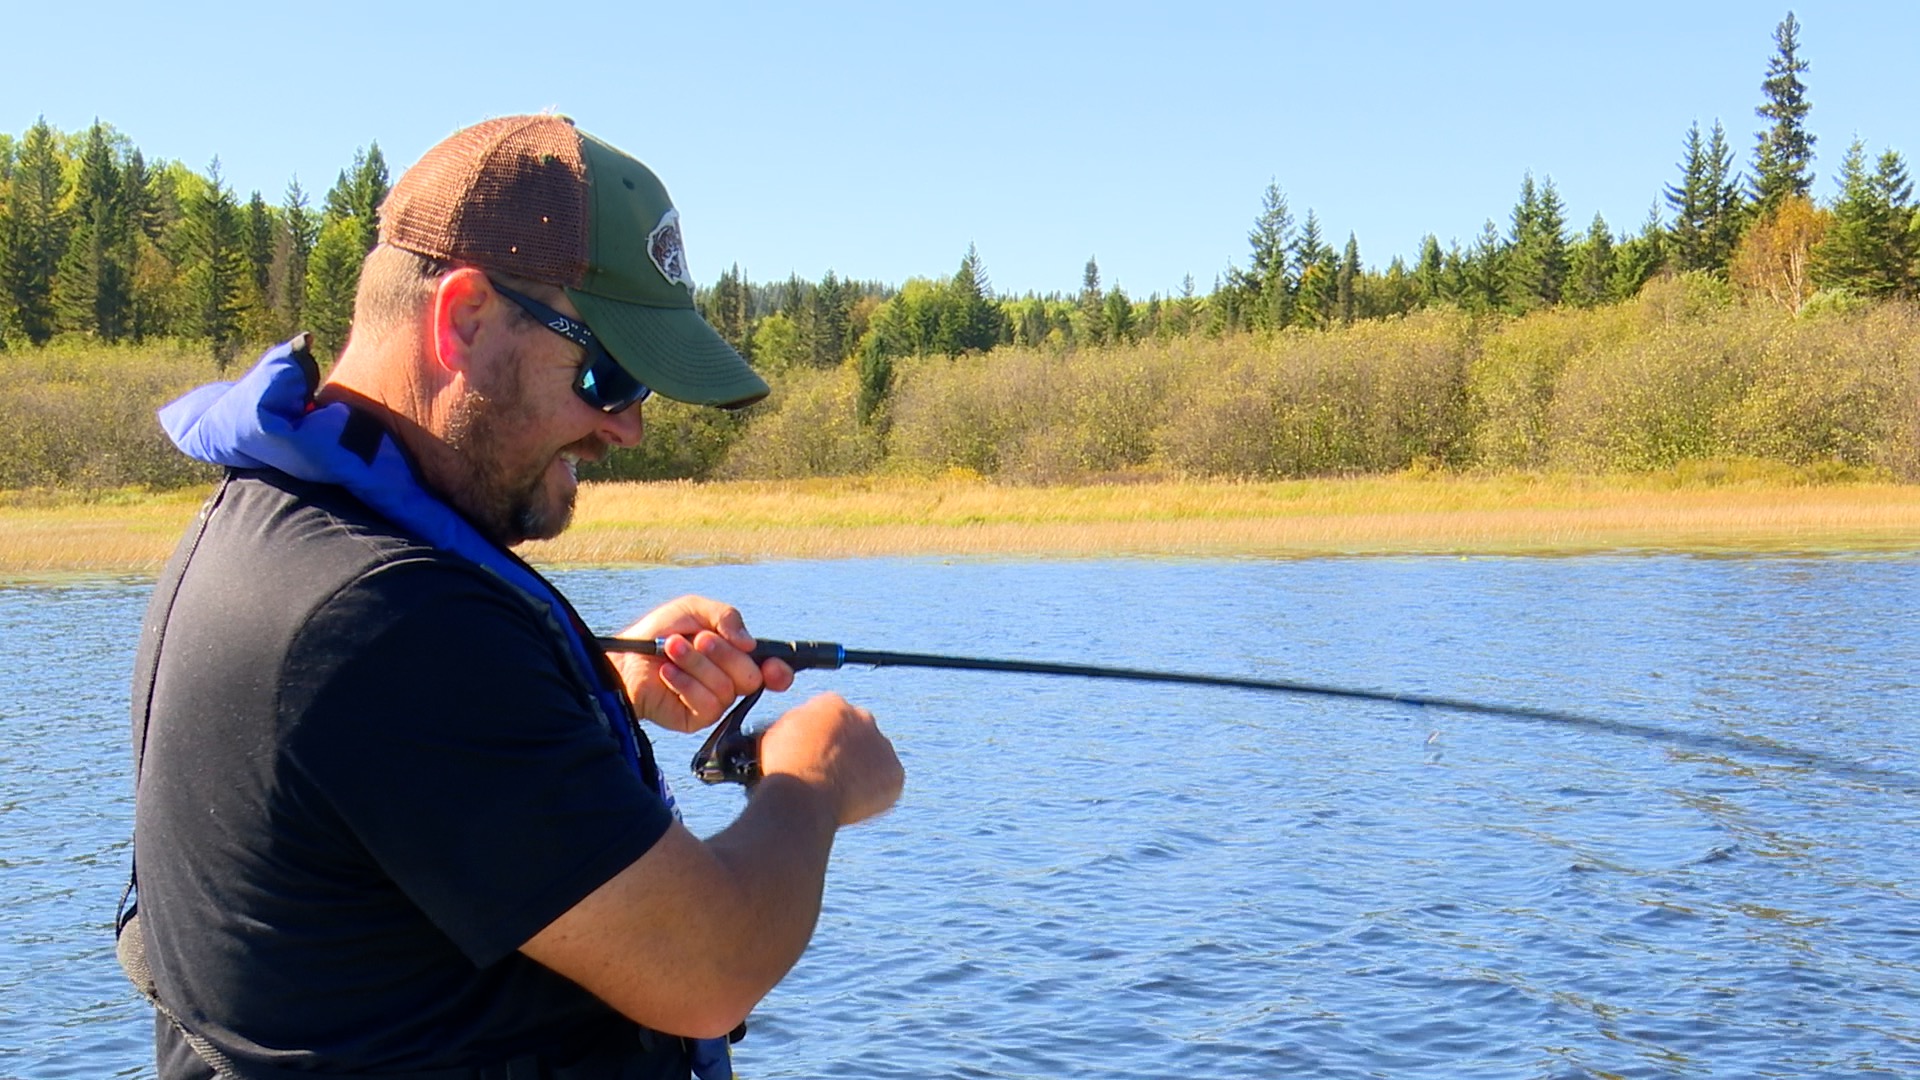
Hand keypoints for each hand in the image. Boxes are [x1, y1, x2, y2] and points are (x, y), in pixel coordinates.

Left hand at [608, 596, 793, 732]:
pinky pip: (706, 704)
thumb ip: (726, 616)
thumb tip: (750, 643)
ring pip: (725, 689)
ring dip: (696, 663)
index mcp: (734, 655)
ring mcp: (713, 702)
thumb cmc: (657, 632)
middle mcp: (729, 681)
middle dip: (723, 654)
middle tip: (698, 639)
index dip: (779, 671)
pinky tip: (667, 673)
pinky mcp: (696, 719)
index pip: (771, 670)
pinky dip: (684, 683)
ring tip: (671, 649)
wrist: (623, 658)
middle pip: (750, 677)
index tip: (773, 668)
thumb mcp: (694, 609)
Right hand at [756, 693, 902, 826]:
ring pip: (873, 757)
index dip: (822, 738)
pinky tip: (853, 802)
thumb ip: (797, 724)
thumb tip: (802, 728)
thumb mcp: (777, 732)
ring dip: (861, 770)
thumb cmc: (785, 768)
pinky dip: (874, 793)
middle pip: (856, 734)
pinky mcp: (894, 773)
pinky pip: (886, 782)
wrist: (804, 798)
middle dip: (846, 751)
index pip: (832, 716)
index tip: (815, 754)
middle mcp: (863, 717)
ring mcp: (882, 745)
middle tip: (829, 773)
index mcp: (833, 704)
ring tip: (839, 792)